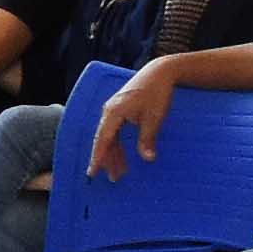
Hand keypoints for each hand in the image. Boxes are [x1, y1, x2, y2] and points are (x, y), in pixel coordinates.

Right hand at [89, 59, 175, 177]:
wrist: (159, 72)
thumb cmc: (156, 93)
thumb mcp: (154, 119)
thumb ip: (147, 139)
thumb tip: (147, 159)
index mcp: (113, 113)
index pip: (102, 140)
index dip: (98, 158)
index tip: (93, 172)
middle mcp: (109, 111)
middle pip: (104, 140)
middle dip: (107, 160)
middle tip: (113, 178)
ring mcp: (113, 110)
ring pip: (109, 136)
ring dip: (114, 153)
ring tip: (120, 171)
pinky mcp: (120, 109)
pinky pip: (114, 130)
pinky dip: (118, 144)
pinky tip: (123, 154)